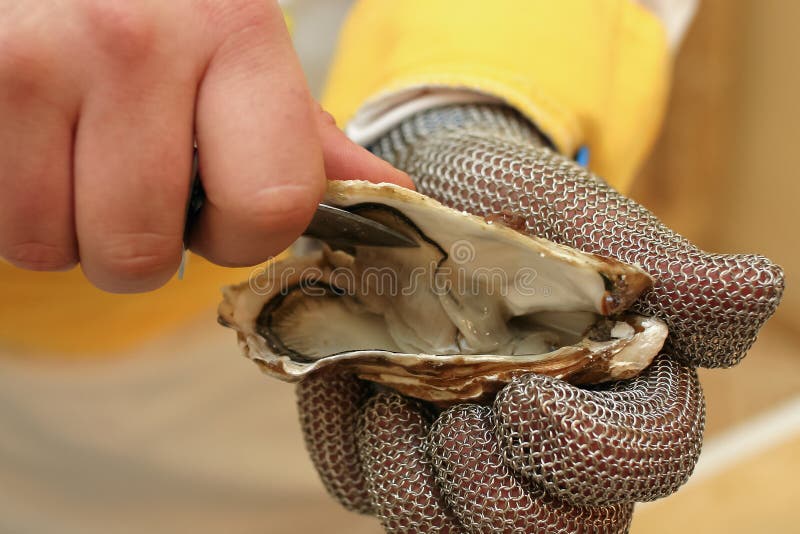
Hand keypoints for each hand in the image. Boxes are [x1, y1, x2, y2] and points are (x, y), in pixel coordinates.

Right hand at [0, 0, 410, 291]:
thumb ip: (303, 135)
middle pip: (142, 253)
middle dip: (140, 245)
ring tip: (79, 154)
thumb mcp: (241, 55)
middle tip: (132, 181)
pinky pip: (2, 221)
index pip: (272, 203)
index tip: (220, 210)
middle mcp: (138, 39)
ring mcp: (40, 57)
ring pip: (56, 248)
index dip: (243, 235)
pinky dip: (20, 205)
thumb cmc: (159, 16)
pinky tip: (38, 145)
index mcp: (237, 34)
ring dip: (72, 227)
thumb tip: (389, 193)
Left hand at [295, 105, 783, 531]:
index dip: (588, 452)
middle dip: (491, 484)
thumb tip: (757, 290)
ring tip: (390, 390)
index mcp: (616, 395)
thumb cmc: (516, 202)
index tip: (530, 394)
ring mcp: (462, 457)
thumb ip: (664, 268)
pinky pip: (361, 487)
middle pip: (541, 531)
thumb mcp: (585, 219)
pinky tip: (351, 385)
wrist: (427, 193)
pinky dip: (347, 443)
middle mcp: (545, 446)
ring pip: (444, 526)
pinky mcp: (390, 453)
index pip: (639, 463)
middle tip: (454, 412)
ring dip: (408, 468)